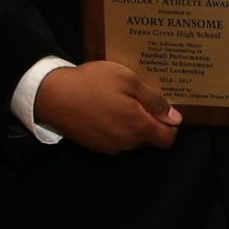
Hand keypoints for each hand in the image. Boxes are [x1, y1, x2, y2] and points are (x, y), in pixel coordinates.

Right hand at [34, 60, 180, 153]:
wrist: (52, 96)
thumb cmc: (93, 83)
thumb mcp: (128, 81)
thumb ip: (155, 101)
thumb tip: (176, 118)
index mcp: (138, 128)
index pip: (168, 139)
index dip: (171, 125)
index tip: (164, 108)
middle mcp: (126, 144)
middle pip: (150, 139)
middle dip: (151, 122)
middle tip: (141, 98)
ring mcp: (109, 147)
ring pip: (131, 139)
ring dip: (132, 124)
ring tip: (122, 101)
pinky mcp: (94, 146)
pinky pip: (115, 140)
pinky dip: (116, 128)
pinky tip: (106, 109)